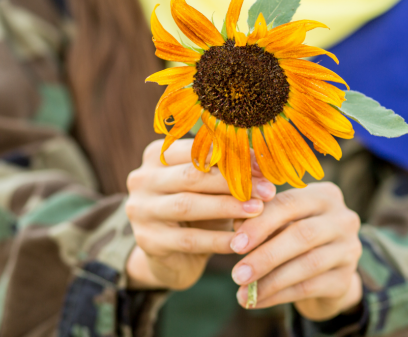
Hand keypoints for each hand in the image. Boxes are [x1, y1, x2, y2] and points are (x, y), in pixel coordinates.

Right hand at [125, 139, 275, 289]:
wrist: (173, 257)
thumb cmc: (199, 212)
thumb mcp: (210, 189)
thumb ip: (228, 172)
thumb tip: (262, 162)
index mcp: (156, 155)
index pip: (195, 150)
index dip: (231, 157)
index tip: (263, 169)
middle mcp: (142, 179)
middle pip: (191, 176)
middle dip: (232, 183)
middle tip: (267, 191)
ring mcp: (140, 210)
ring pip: (188, 205)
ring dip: (226, 208)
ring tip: (257, 211)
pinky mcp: (147, 240)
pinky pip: (188, 240)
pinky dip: (217, 240)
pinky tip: (240, 241)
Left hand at [231, 183, 362, 320]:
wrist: (324, 272)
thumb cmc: (292, 236)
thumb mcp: (278, 222)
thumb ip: (259, 218)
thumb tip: (236, 224)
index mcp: (323, 195)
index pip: (289, 203)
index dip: (260, 223)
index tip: (235, 244)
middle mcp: (343, 219)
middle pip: (302, 235)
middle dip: (265, 255)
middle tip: (236, 273)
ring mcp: (349, 250)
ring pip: (307, 265)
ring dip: (269, 280)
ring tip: (242, 291)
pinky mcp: (345, 279)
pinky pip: (308, 288)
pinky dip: (277, 296)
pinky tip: (255, 301)